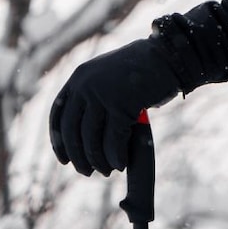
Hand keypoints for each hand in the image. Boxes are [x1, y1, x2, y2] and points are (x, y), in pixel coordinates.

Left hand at [49, 40, 180, 175]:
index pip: (58, 115)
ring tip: (106, 172)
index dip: (59, 141)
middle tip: (86, 172)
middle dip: (78, 155)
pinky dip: (116, 155)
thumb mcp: (111, 79)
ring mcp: (102, 94)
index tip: (64, 160)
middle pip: (72, 130)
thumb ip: (98, 101)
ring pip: (91, 137)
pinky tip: (121, 165)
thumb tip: (94, 136)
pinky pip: (114, 138)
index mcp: (78, 78)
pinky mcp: (121, 104)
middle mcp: (84, 85)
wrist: (168, 56)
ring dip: (97, 159)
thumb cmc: (144, 69)